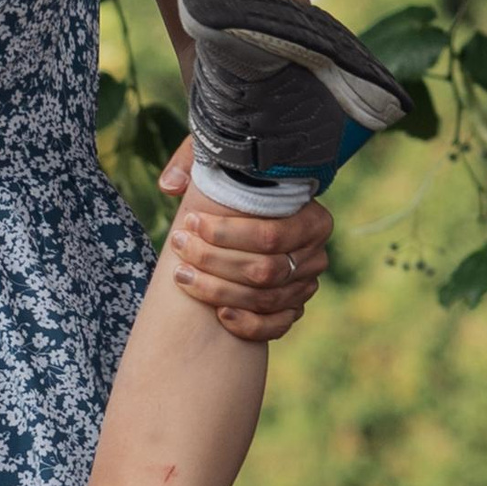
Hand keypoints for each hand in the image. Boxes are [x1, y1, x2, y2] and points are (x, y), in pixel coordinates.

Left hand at [157, 143, 331, 341]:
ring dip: (218, 291)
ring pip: (265, 300)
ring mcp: (306, 285)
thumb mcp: (222, 159)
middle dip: (213, 261)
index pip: (270, 234)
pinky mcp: (294, 309)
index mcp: (313, 218)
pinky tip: (218, 314)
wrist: (257, 211)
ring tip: (182, 275)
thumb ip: (195, 161)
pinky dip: (247, 325)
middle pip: (265, 270)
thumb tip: (171, 186)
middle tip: (178, 246)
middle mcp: (315, 255)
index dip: (225, 234)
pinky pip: (276, 326)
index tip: (189, 222)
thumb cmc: (238, 184)